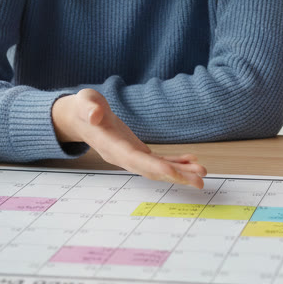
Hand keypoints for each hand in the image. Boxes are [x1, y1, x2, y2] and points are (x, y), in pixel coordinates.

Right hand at [52, 90, 207, 187]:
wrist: (81, 117)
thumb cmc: (84, 108)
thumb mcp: (84, 103)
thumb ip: (89, 109)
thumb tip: (95, 114)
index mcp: (111, 146)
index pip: (136, 160)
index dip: (155, 166)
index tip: (174, 173)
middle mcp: (123, 156)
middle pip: (152, 170)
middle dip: (176, 176)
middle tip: (199, 180)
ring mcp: (131, 156)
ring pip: (158, 168)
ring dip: (180, 172)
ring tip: (201, 172)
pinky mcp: (137, 151)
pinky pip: (158, 160)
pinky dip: (175, 162)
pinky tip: (191, 160)